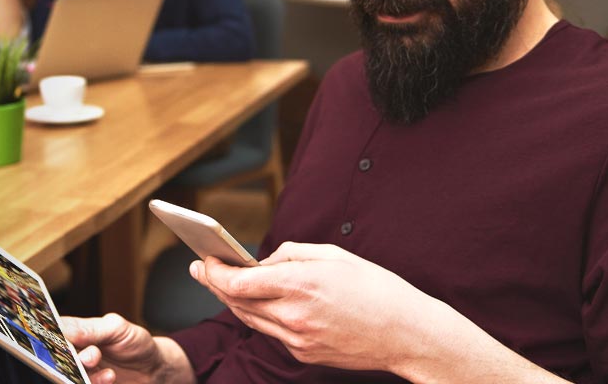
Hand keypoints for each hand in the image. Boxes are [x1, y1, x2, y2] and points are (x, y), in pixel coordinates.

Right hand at [61, 314, 192, 383]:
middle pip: (59, 354)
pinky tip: (109, 375)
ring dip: (83, 368)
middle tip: (89, 353)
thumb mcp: (117, 328)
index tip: (61, 337)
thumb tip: (64, 327)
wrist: (154, 370)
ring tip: (98, 360)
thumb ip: (90, 328)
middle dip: (70, 354)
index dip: (54, 334)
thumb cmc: (136, 344)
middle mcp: (78, 352)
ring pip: (69, 373)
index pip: (57, 331)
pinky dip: (95, 381)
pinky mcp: (91, 383)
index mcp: (80, 332)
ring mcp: (83, 370)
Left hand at [190, 242, 463, 374]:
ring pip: (249, 319)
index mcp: (300, 284)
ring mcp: (297, 339)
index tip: (204, 259)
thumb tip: (262, 261)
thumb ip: (291, 253)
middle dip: (214, 283)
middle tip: (200, 269)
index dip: (214, 271)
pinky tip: (253, 302)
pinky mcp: (303, 353)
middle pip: (236, 302)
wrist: (407, 333)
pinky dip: (258, 315)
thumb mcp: (333, 255)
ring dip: (231, 300)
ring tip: (219, 283)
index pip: (238, 282)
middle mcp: (294, 315)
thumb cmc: (375, 287)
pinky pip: (270, 331)